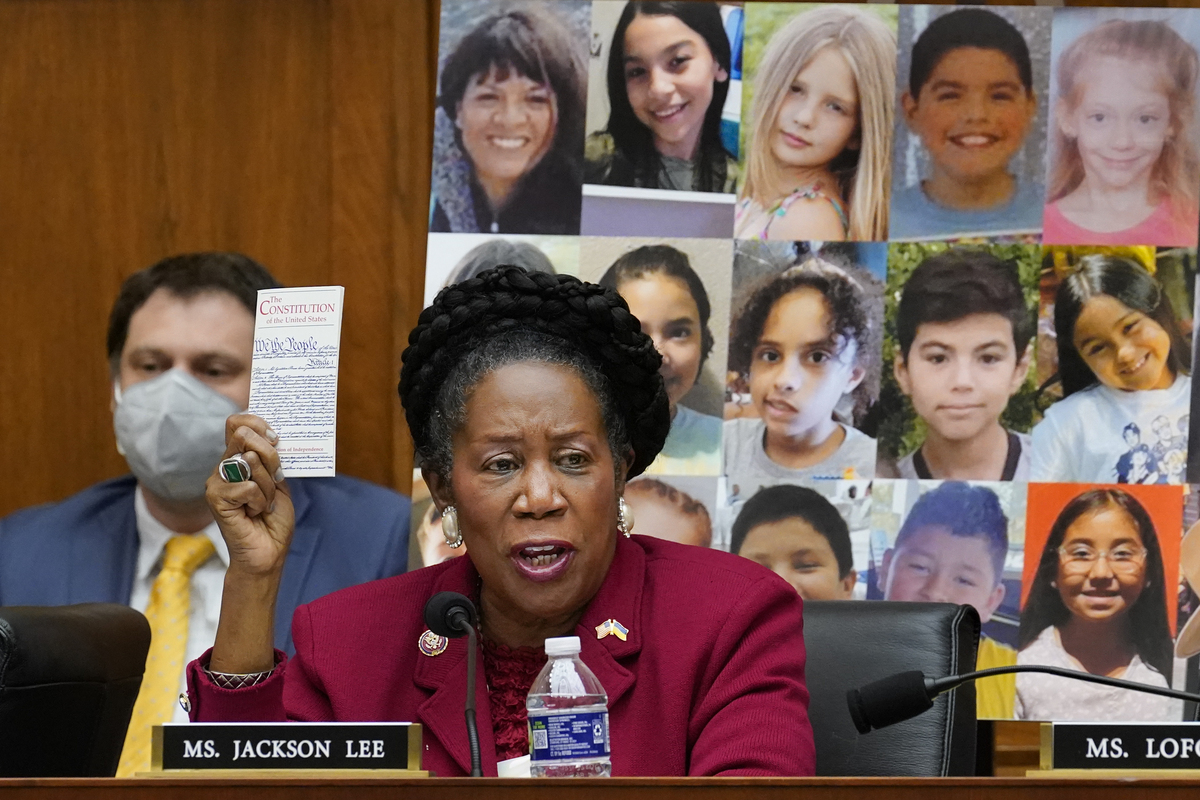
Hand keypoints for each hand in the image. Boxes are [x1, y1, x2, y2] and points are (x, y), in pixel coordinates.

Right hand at [205, 413, 293, 578]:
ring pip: (251, 461)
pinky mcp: (215, 497)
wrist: (268, 551)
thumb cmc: (273, 518)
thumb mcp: (279, 481)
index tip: (276, 439)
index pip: (237, 422)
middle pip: (245, 436)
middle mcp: (224, 466)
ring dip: (268, 485)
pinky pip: (249, 486)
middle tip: (276, 480)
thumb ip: (272, 458)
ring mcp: (216, 481)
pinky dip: (260, 501)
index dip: (258, 424)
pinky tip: (255, 513)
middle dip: (271, 456)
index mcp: (238, 458)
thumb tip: (271, 435)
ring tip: (263, 503)